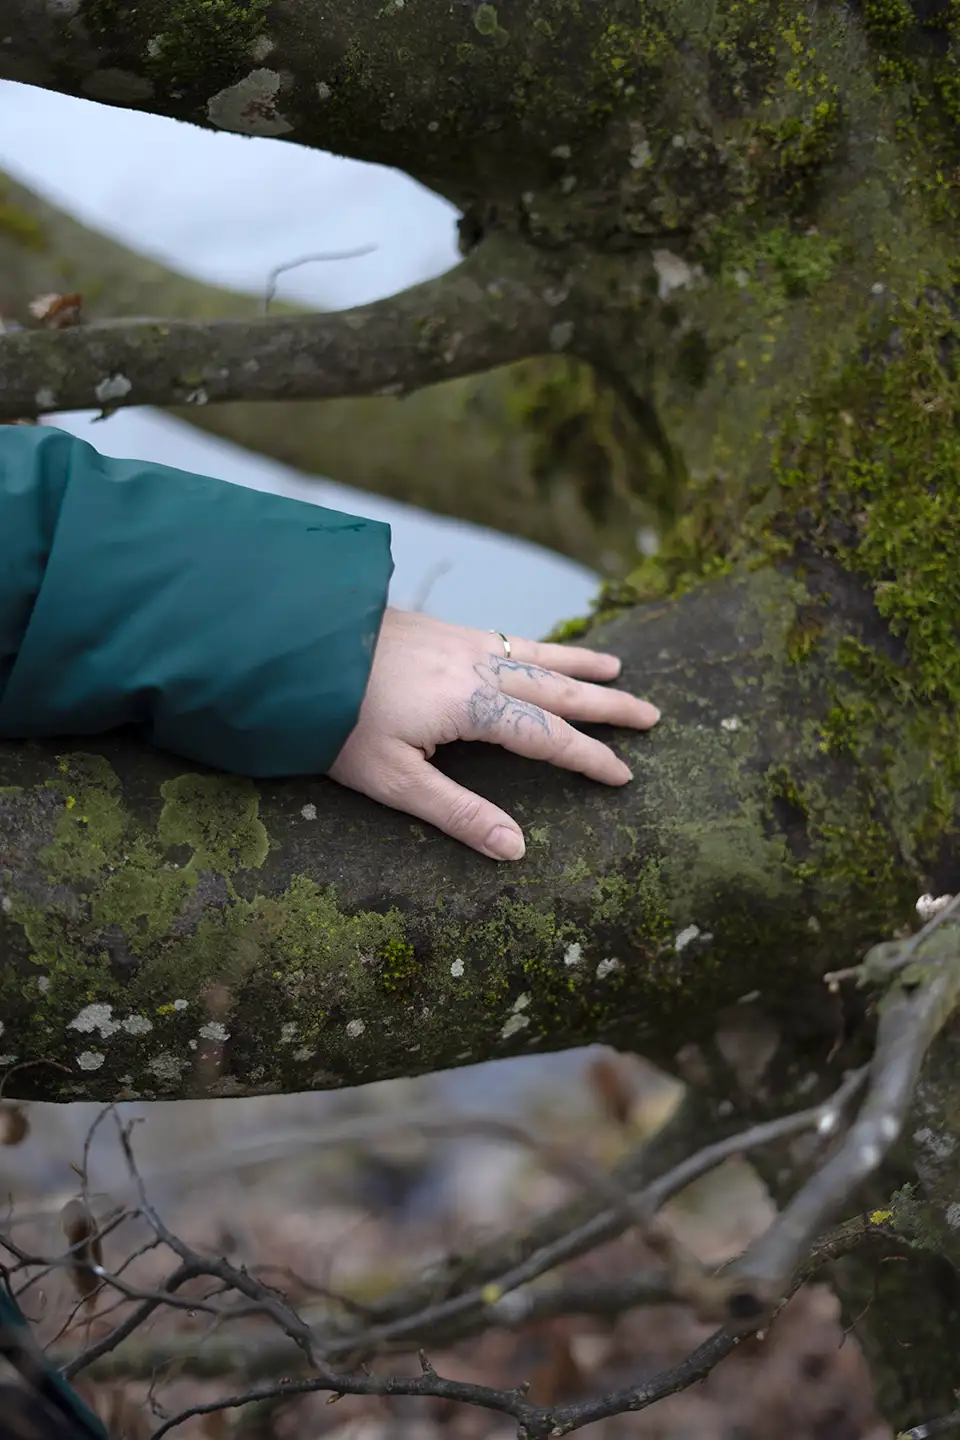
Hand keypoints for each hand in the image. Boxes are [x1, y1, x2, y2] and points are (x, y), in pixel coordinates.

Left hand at [328, 609, 659, 859]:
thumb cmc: (333, 721)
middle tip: (652, 714)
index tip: (625, 774)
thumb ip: (457, 813)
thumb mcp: (391, 780)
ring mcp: (460, 642)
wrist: (292, 647)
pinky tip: (542, 647)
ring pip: (537, 653)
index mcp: (472, 708)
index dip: (589, 758)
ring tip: (618, 666)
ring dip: (581, 663)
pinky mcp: (440, 627)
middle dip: (608, 703)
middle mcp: (477, 668)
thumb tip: (516, 849)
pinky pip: (507, 634)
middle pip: (558, 687)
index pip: (548, 737)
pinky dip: (539, 642)